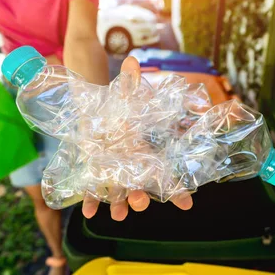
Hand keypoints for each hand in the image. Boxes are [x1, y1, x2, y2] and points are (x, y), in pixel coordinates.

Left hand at [81, 56, 193, 220]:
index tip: (187, 204)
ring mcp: (114, 172)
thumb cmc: (115, 106)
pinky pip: (95, 191)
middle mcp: (133, 166)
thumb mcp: (124, 96)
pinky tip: (87, 213)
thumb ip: (130, 83)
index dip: (177, 190)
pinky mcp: (95, 173)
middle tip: (143, 203)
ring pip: (120, 193)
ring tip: (119, 215)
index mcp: (147, 151)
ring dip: (119, 205)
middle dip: (144, 197)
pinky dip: (91, 202)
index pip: (167, 174)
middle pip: (143, 187)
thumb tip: (131, 59)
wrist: (93, 111)